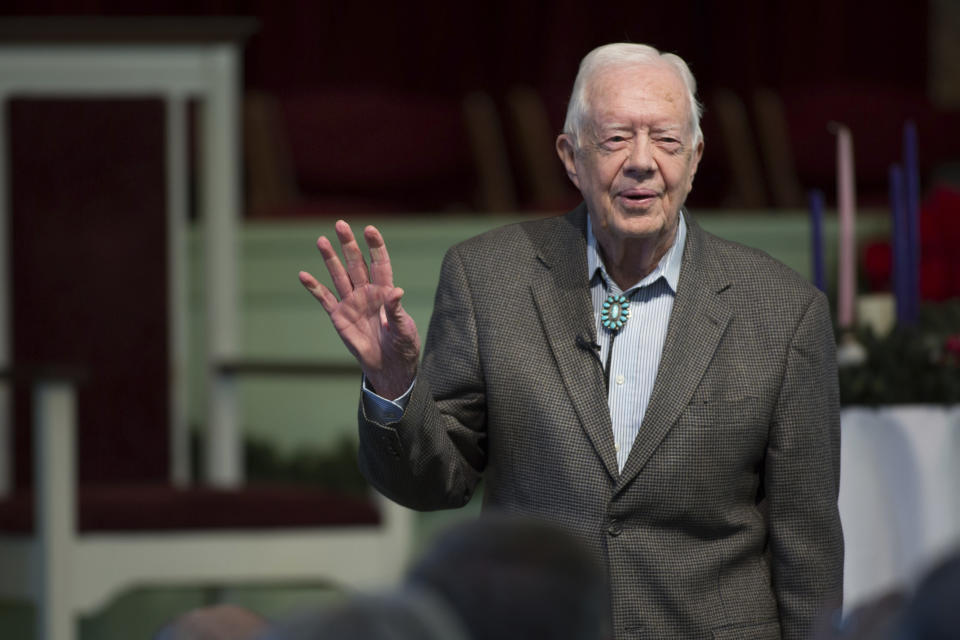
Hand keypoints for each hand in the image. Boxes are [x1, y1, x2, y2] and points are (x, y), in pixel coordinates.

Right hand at [299, 220, 420, 399]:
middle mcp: (367, 292)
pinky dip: (314, 287)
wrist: (389, 367)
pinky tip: (304, 275)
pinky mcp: (339, 316)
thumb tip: (397, 291)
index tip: (370, 230)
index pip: (380, 264)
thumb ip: (397, 310)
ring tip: (321, 240)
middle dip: (348, 245)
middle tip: (341, 224)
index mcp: (385, 292)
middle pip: (356, 263)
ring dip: (330, 259)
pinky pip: (325, 299)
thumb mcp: (404, 329)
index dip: (375, 247)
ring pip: (339, 275)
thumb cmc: (403, 346)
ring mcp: (351, 303)